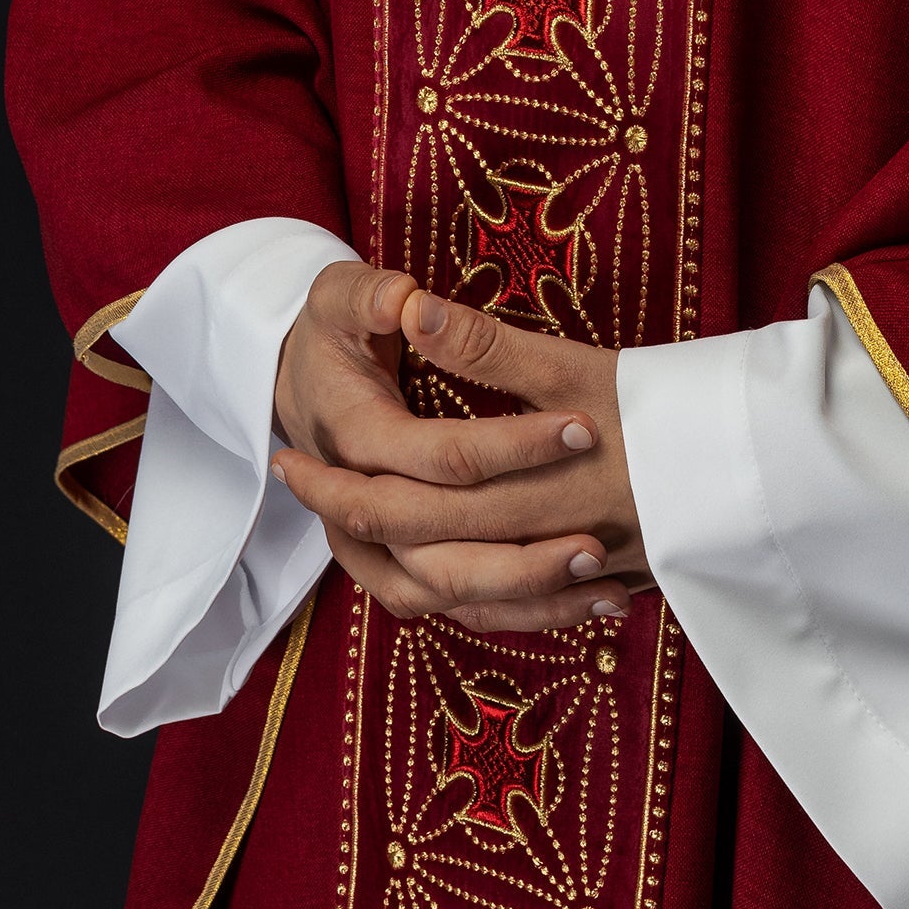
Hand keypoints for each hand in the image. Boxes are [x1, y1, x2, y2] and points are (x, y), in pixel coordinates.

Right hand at [271, 267, 643, 633]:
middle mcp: (359, 510)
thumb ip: (370, 295)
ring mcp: (377, 550)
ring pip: (451, 594)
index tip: (582, 427)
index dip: (511, 446)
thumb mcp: (338, 300)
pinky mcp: (402, 571)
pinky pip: (462, 610)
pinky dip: (525, 614)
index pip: (439, 455)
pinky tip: (596, 603)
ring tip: (605, 584)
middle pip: (441, 549)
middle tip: (599, 536)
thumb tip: (408, 301)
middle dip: (524, 550)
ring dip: (528, 595)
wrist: (303, 388)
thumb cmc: (334, 338)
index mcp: (354, 440)